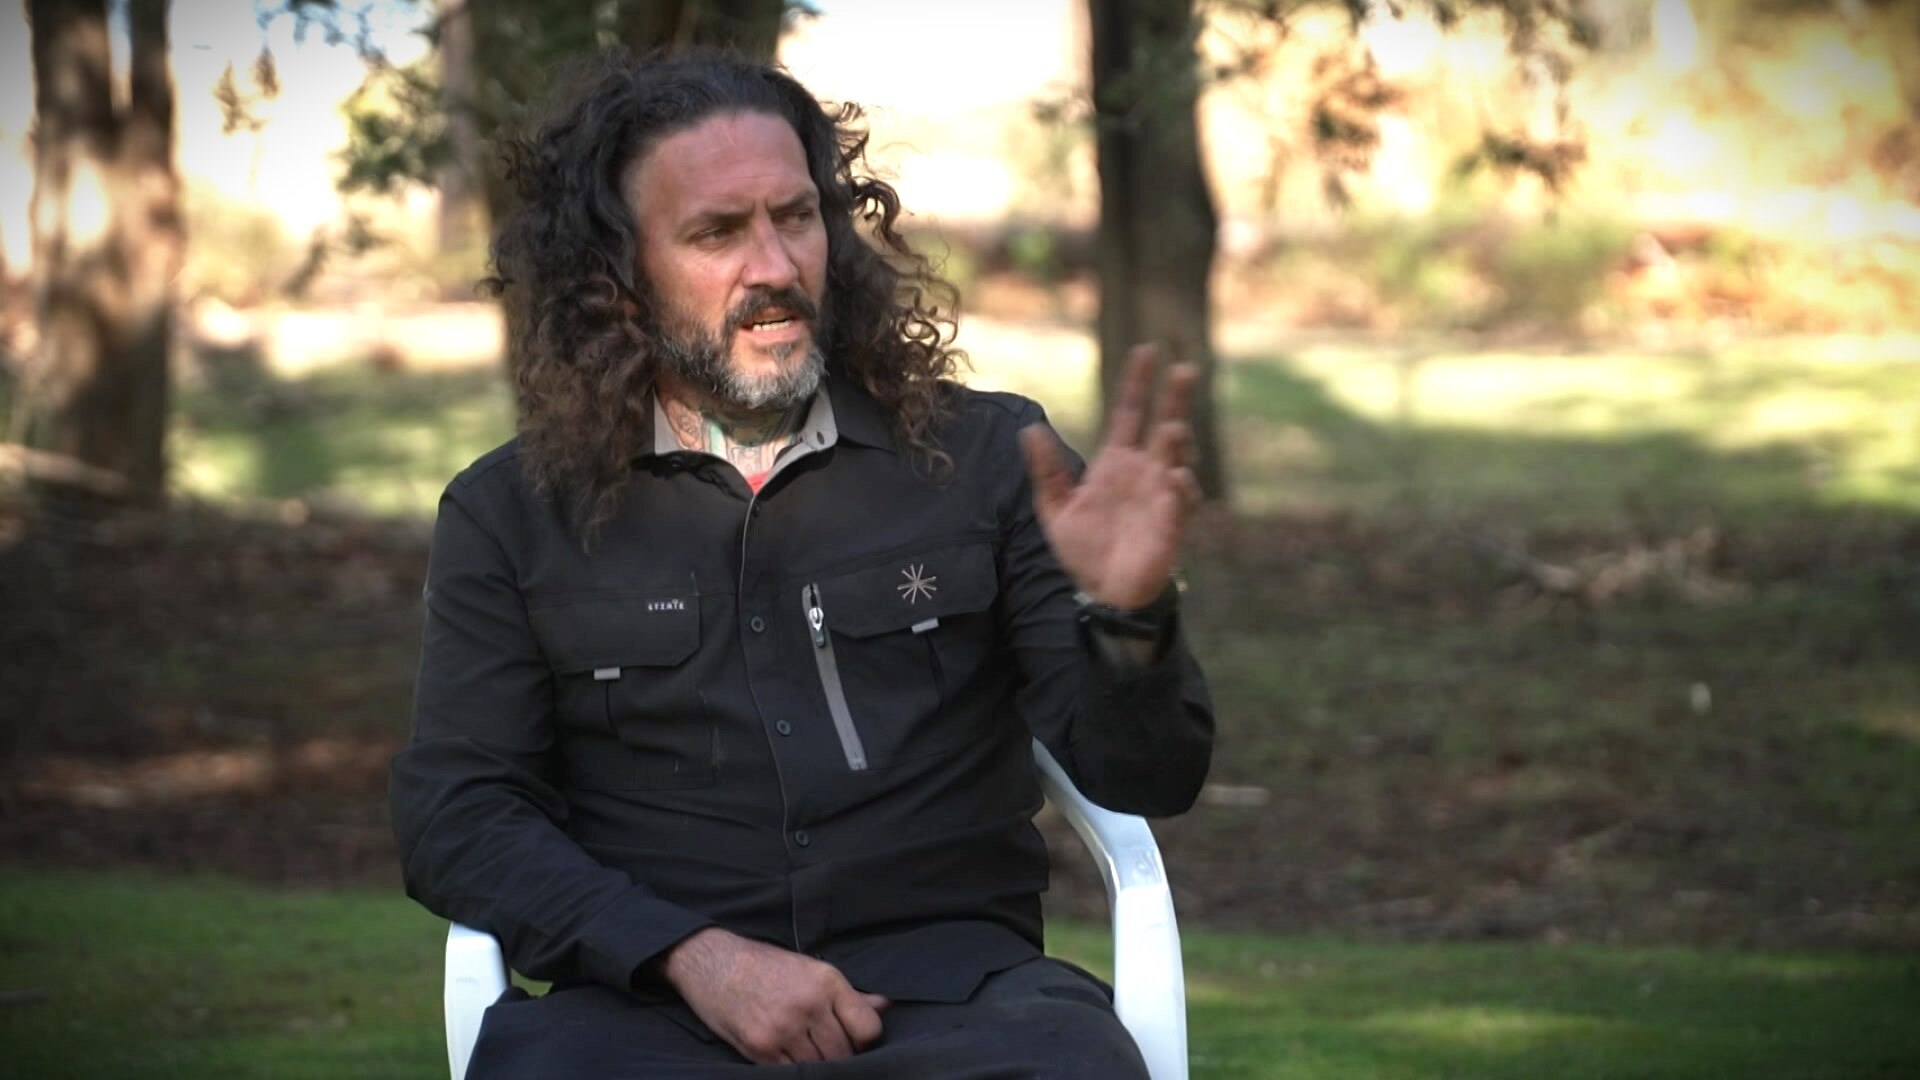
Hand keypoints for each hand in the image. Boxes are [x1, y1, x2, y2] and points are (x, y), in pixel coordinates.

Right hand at [657, 928, 889, 1063]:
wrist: (713, 963)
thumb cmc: (765, 965)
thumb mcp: (810, 969)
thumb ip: (848, 994)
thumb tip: (885, 1006)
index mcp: (826, 981)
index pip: (868, 1028)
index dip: (866, 1041)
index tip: (855, 1040)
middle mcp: (808, 1005)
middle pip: (843, 1053)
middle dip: (840, 1057)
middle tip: (828, 1050)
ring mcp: (783, 1029)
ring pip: (819, 1068)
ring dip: (817, 1066)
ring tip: (808, 1053)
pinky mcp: (760, 1048)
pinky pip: (789, 1073)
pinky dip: (792, 1070)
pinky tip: (788, 1058)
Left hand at [1020, 344, 1201, 608]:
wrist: (1103, 592)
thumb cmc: (1084, 549)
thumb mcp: (1055, 509)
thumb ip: (1046, 471)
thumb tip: (1029, 430)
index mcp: (1117, 462)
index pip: (1130, 412)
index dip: (1138, 383)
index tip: (1147, 351)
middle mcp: (1144, 472)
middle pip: (1164, 425)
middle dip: (1175, 399)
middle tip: (1184, 369)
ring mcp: (1161, 496)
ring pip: (1177, 460)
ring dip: (1176, 445)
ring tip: (1172, 428)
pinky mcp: (1170, 525)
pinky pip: (1180, 503)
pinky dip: (1181, 490)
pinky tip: (1176, 478)